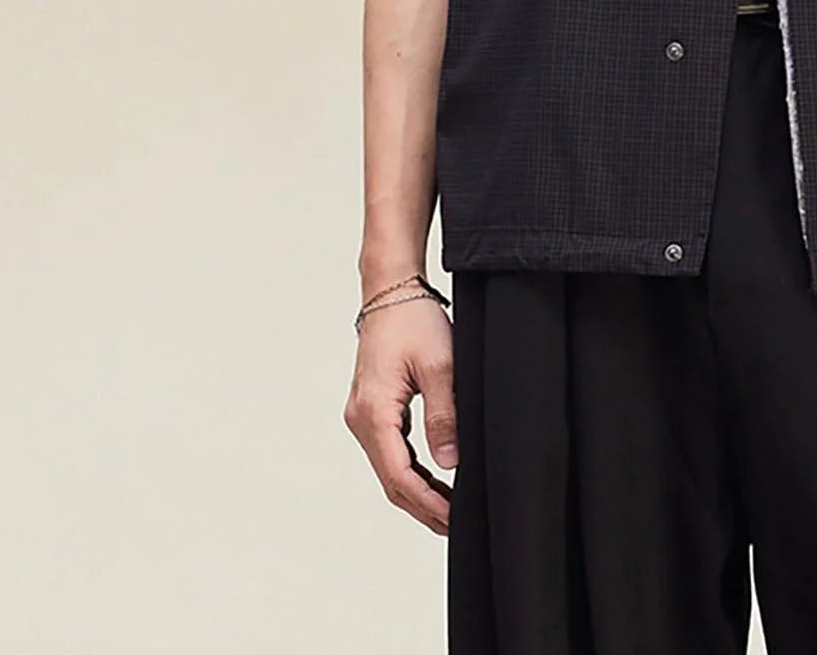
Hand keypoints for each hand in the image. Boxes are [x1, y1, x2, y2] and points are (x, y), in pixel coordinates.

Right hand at [343, 296, 458, 535]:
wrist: (391, 291)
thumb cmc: (414, 321)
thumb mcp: (440, 366)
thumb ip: (444, 416)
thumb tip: (449, 463)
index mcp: (373, 413)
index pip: (400, 476)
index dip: (428, 503)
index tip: (453, 519)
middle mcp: (360, 420)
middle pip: (391, 480)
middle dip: (423, 506)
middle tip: (455, 525)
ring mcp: (363, 416)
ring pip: (390, 468)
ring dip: (418, 490)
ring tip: (449, 510)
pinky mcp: (372, 409)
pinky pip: (390, 450)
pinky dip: (411, 470)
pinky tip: (434, 479)